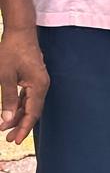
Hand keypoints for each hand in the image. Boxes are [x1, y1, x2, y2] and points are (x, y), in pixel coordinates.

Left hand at [0, 27, 48, 143]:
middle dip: (21, 125)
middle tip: (8, 139)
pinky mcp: (33, 78)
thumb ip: (7, 98)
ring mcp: (38, 81)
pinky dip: (18, 106)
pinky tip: (10, 112)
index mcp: (38, 85)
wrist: (20, 31)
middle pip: (33, 111)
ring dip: (18, 116)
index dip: (24, 128)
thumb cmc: (11, 51)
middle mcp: (42, 85)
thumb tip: (6, 120)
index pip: (32, 112)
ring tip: (5, 129)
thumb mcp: (5, 76)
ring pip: (29, 105)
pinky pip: (27, 96)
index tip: (15, 141)